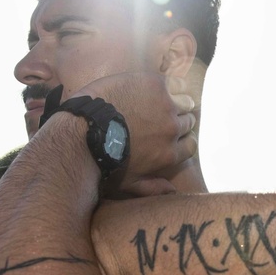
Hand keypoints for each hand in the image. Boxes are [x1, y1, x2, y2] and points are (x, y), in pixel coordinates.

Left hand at [76, 72, 197, 196]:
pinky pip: (178, 83)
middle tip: (160, 116)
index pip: (190, 145)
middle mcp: (173, 130)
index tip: (171, 135)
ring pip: (186, 102)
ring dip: (176, 102)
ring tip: (160, 100)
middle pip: (188, 122)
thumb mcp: (129, 182)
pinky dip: (175, 85)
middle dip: (177, 120)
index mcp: (169, 154)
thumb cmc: (105, 161)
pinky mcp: (156, 85)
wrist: (84, 132)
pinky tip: (160, 86)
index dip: (182, 139)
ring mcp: (167, 106)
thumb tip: (172, 191)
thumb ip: (153, 187)